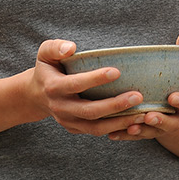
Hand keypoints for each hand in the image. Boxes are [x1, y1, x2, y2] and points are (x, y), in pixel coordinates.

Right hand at [32, 38, 155, 137]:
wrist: (36, 95)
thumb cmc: (48, 68)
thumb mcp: (45, 53)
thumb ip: (55, 47)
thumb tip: (71, 48)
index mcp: (53, 87)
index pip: (75, 84)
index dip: (95, 79)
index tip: (117, 71)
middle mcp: (60, 108)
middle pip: (89, 111)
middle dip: (114, 105)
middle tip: (137, 96)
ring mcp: (68, 122)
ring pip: (95, 127)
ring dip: (119, 122)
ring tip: (142, 114)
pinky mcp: (76, 129)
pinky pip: (97, 132)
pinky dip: (116, 130)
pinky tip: (134, 123)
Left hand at [107, 32, 178, 141]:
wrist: (170, 105)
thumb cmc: (172, 82)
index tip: (171, 97)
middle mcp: (175, 117)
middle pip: (171, 123)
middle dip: (160, 120)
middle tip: (148, 115)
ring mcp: (160, 127)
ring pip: (153, 132)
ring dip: (142, 130)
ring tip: (130, 125)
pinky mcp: (146, 132)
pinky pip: (136, 136)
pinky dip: (125, 135)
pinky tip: (112, 134)